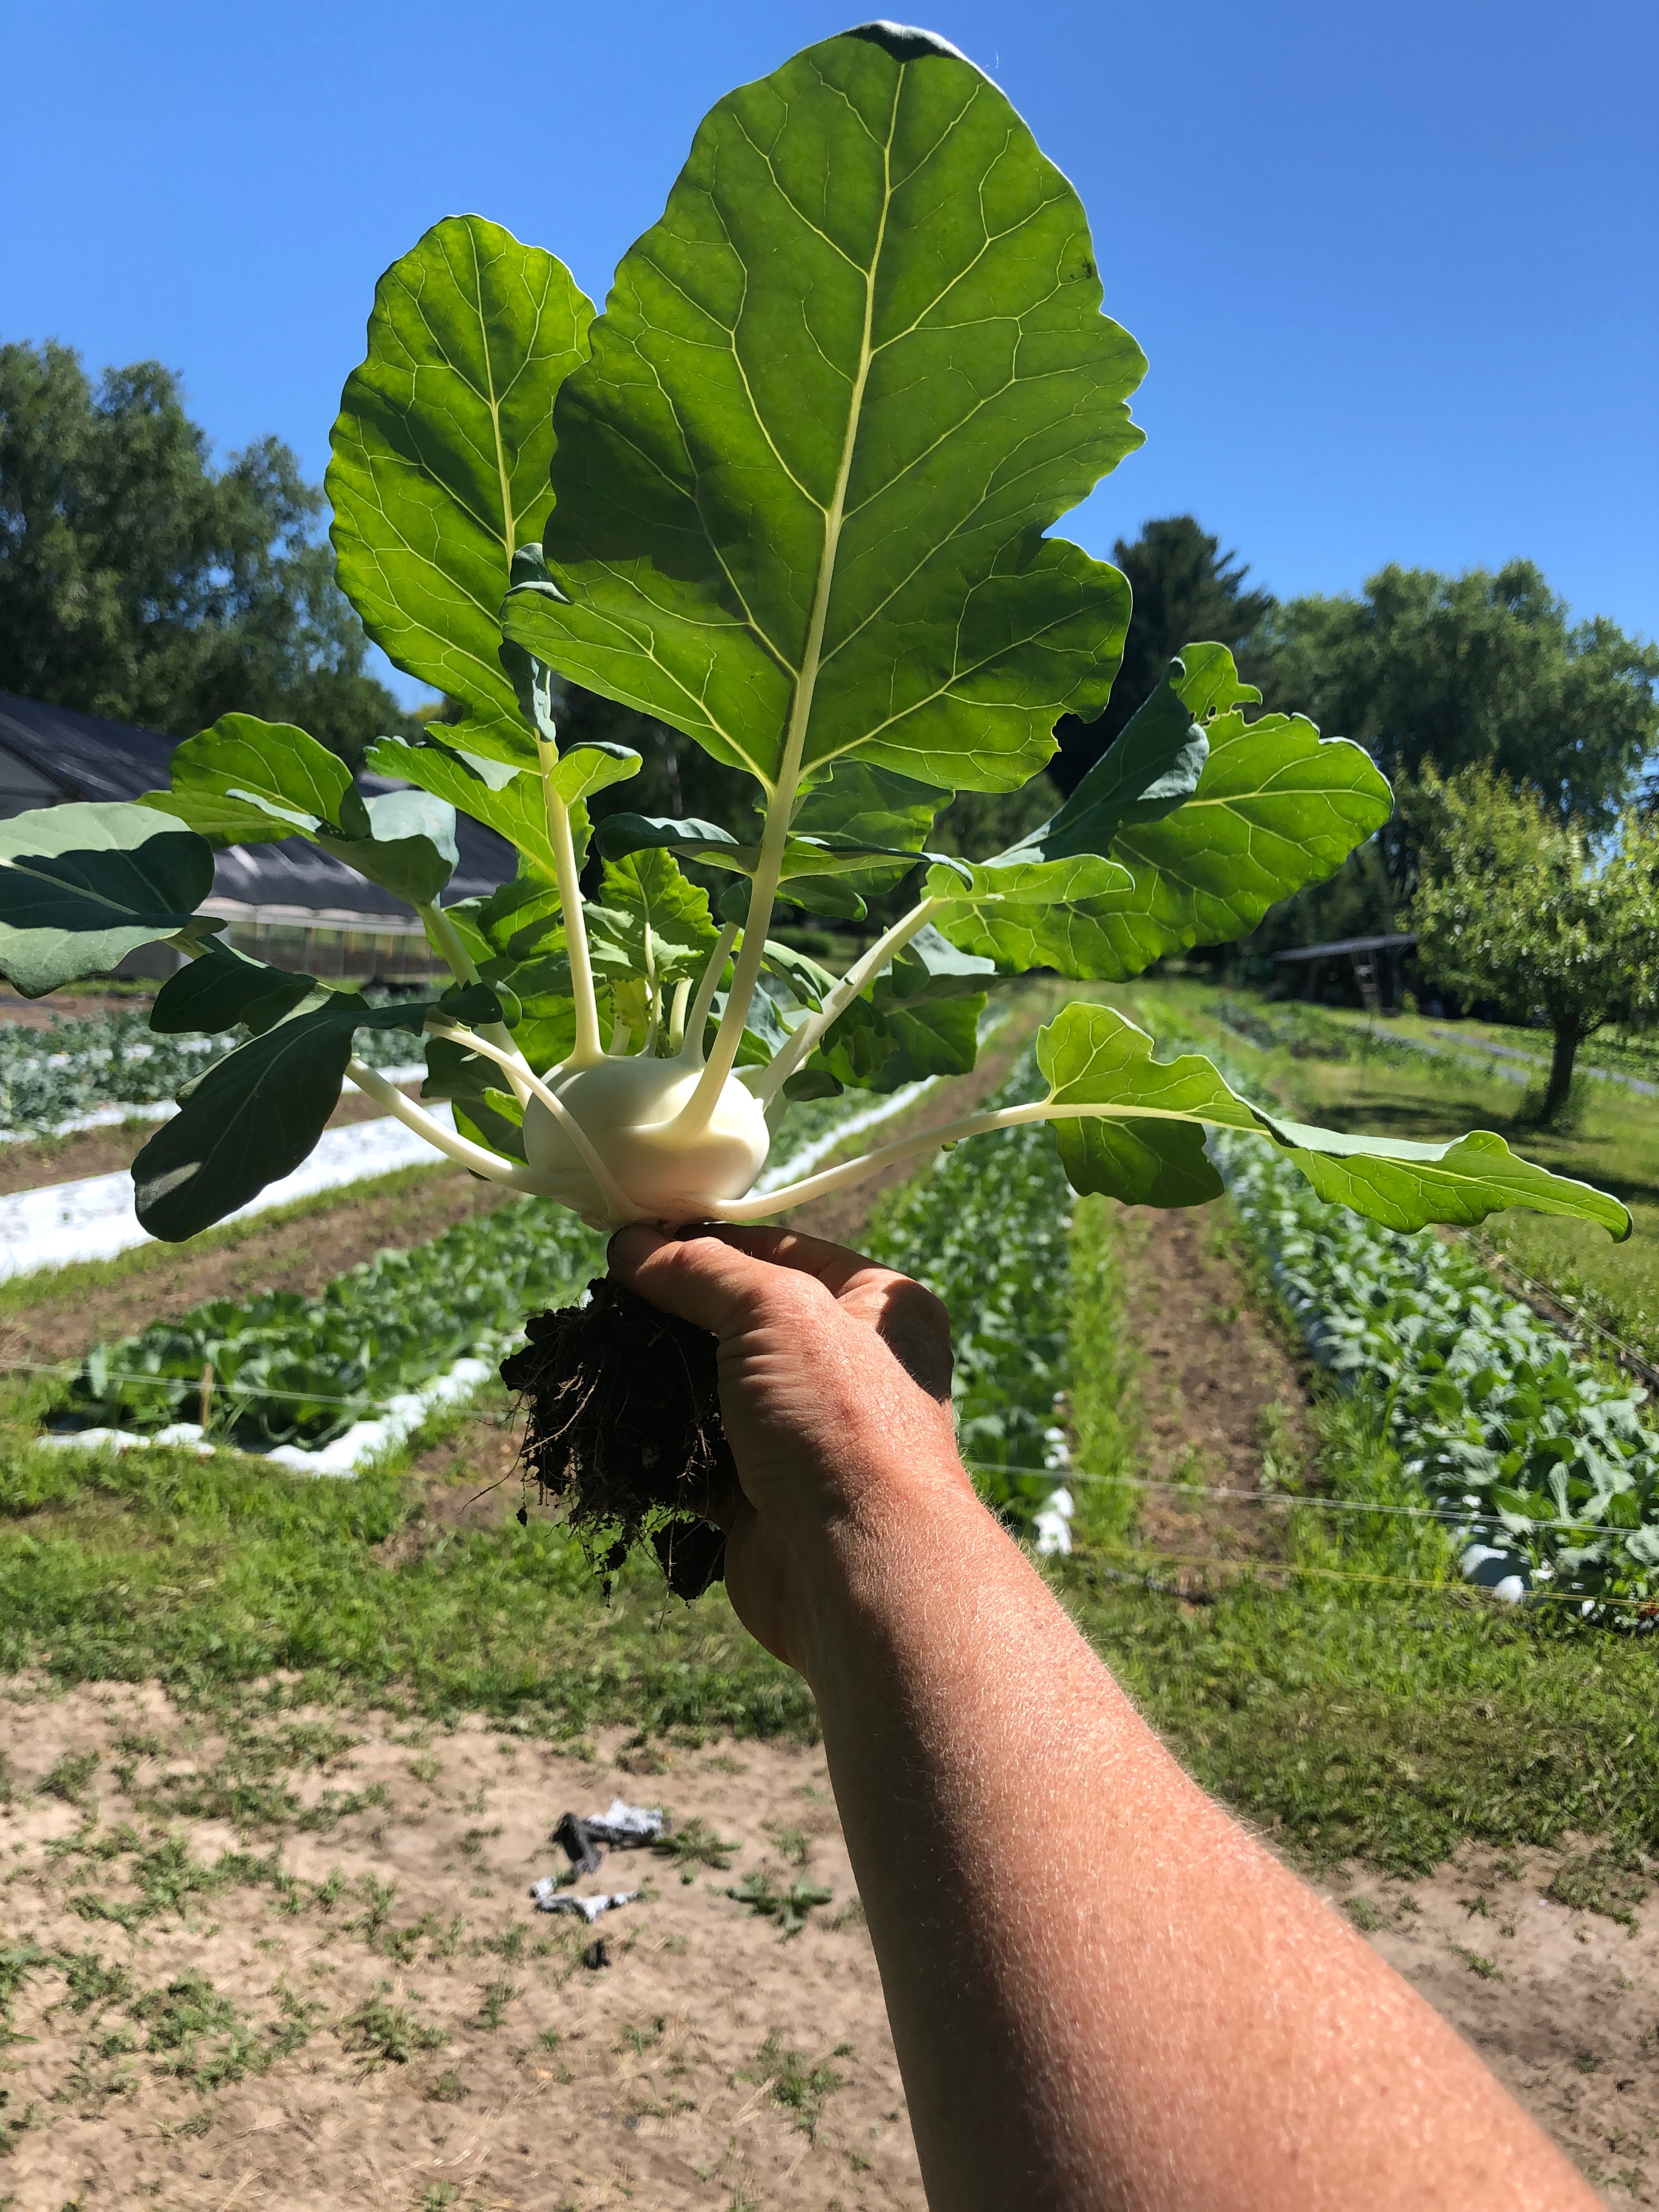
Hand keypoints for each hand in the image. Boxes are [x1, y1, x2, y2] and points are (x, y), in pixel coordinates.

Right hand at [608, 1223, 973, 1669]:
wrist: (855, 1567)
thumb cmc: (837, 1419)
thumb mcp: (774, 1308)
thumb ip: (700, 1270)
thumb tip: (631, 1243)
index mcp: (881, 1306)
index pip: (784, 1251)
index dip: (710, 1242)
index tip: (638, 1240)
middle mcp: (849, 1368)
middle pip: (742, 1322)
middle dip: (674, 1314)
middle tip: (607, 1300)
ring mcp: (805, 1436)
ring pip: (714, 1391)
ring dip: (659, 1381)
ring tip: (598, 1359)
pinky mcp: (762, 1497)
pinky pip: (697, 1458)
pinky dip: (656, 1446)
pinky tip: (613, 1425)